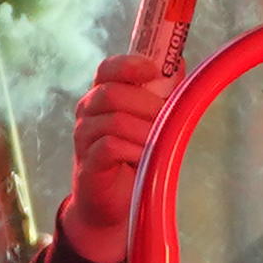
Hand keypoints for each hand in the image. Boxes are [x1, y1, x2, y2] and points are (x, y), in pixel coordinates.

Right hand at [60, 53, 173, 262]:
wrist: (114, 201)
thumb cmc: (134, 154)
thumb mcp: (152, 119)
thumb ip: (163, 91)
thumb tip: (177, 61)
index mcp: (104, 95)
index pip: (108, 68)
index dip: (130, 65)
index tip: (154, 71)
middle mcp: (89, 112)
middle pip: (111, 93)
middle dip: (147, 105)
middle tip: (165, 120)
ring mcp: (85, 137)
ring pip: (114, 120)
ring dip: (145, 131)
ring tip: (157, 144)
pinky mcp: (88, 163)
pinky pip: (110, 146)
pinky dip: (134, 150)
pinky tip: (144, 159)